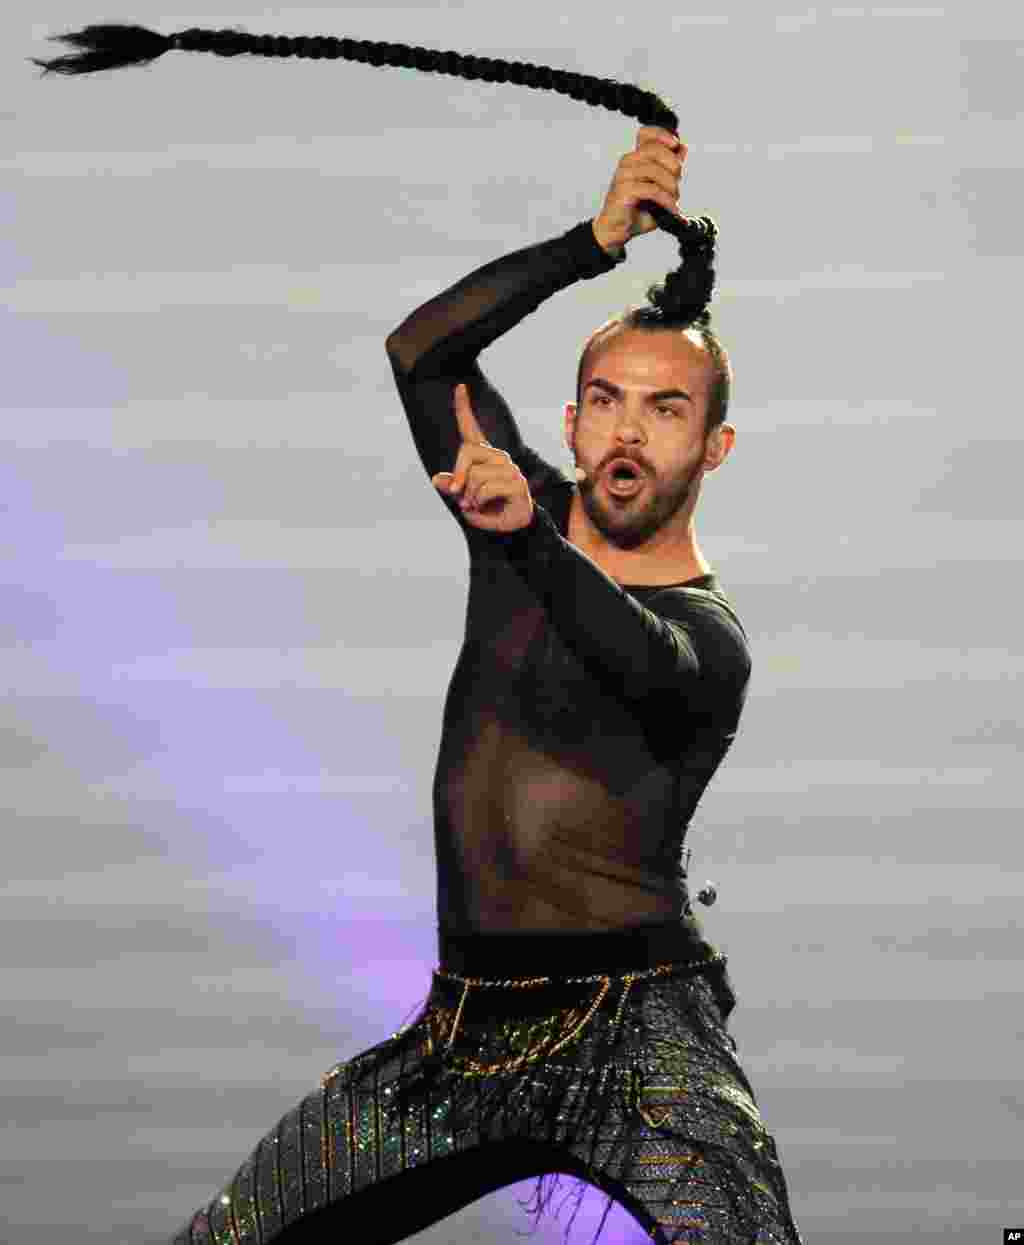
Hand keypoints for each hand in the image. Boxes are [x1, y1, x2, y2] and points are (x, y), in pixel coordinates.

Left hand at [431, 384, 534, 533]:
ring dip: (470, 497)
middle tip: (459, 496)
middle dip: (459, 476)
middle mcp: (498, 457)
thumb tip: (436, 479)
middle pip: (467, 452)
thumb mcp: (465, 497)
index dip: (463, 408)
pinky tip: (487, 508)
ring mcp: (510, 469)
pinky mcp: (516, 484)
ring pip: (475, 476)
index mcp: (484, 455)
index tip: (459, 387)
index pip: (471, 428)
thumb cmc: (490, 508)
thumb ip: (453, 486)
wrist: (514, 526)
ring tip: (477, 505)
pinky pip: (485, 489)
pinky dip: (479, 503)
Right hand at [593, 125, 687, 249]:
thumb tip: (683, 148)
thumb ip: (670, 170)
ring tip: (675, 200)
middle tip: (678, 184)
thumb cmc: (638, 210)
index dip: (662, 134)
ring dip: (671, 186)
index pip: (646, 133)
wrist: (617, 232)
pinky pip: (651, 189)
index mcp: (635, 158)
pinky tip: (671, 208)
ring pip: (654, 170)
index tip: (676, 145)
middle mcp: (627, 162)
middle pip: (655, 150)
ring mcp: (623, 175)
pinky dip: (666, 199)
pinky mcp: (623, 191)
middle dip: (673, 166)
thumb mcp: (660, 188)